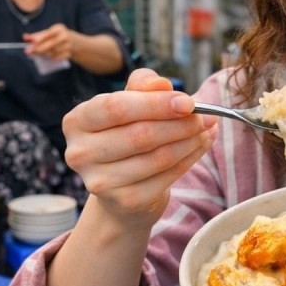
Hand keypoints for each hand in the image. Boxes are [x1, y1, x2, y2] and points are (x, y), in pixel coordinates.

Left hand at [25, 23, 74, 60]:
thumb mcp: (49, 33)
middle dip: (39, 48)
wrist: (77, 44)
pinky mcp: (69, 54)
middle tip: (28, 51)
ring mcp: (68, 46)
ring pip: (52, 52)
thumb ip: (37, 35)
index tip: (32, 42)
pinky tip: (46, 56)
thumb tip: (25, 37)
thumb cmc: (58, 37)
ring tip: (37, 53)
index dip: (40, 38)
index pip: (48, 33)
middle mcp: (65, 36)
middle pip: (51, 44)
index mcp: (59, 28)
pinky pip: (56, 57)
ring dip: (43, 54)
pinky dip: (50, 58)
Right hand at [62, 68, 217, 228]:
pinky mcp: (125, 201)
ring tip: (208, 129)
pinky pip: (167, 177)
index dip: (155, 104)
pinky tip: (201, 146)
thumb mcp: (130, 103)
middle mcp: (80, 153)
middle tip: (206, 117)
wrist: (122, 189)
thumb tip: (163, 84)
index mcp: (77, 122)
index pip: (116, 108)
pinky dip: (190, 159)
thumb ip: (144, 86)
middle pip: (140, 135)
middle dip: (180, 124)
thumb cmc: (126, 135)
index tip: (188, 102)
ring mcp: (100, 182)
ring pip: (158, 157)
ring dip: (190, 141)